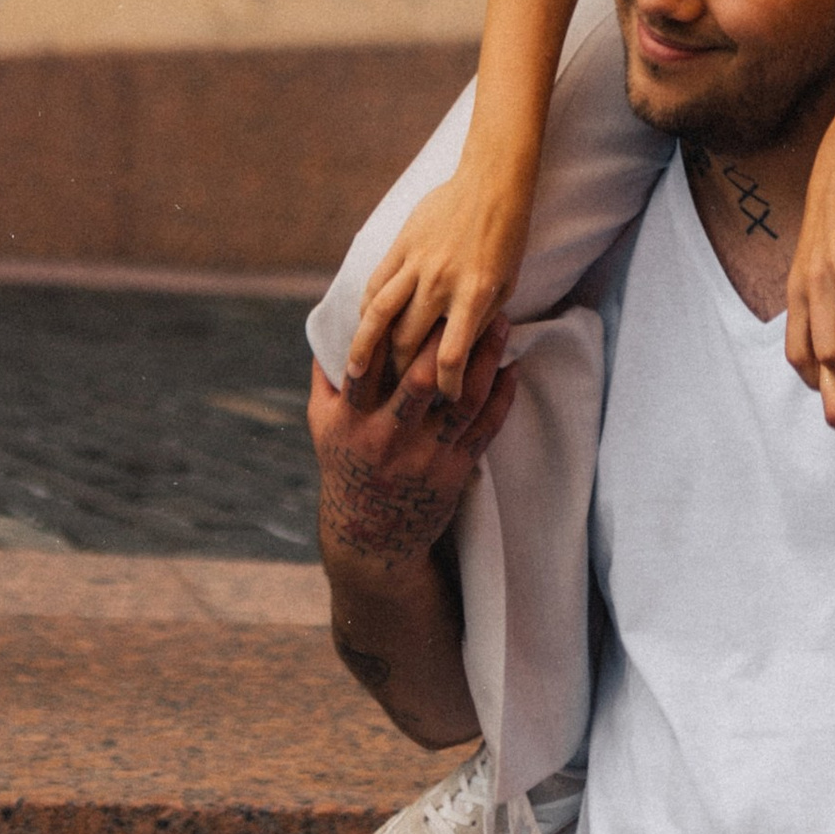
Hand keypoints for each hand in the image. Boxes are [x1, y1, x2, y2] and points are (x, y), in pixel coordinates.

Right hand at [309, 317, 515, 576]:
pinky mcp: (453, 473)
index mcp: (352, 421)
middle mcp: (388, 438)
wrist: (370, 538)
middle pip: (422, 381)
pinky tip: (511, 368)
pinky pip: (485, 429)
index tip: (412, 295)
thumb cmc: (345, 468)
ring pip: (462, 402)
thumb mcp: (322, 426)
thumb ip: (326, 377)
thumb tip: (333, 322)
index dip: (389, 330)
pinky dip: (502, 397)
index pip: (368, 367)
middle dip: (447, 339)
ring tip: (502, 323)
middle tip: (469, 299)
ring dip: (486, 360)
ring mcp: (424, 457)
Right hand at [347, 150, 536, 397]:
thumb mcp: (506, 285)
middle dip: (401, 373)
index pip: (451, 357)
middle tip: (397, 391)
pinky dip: (366, 309)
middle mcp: (442, 281)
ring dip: (367, 347)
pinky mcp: (402, 245)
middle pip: (408, 341)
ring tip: (355, 370)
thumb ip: (482, 320)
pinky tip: (363, 326)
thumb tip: (459, 358)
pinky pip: (376, 283)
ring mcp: (418, 262)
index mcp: (474, 295)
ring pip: (381, 314)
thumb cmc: (507, 238)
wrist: (491, 182)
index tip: (446, 397)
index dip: (447, 386)